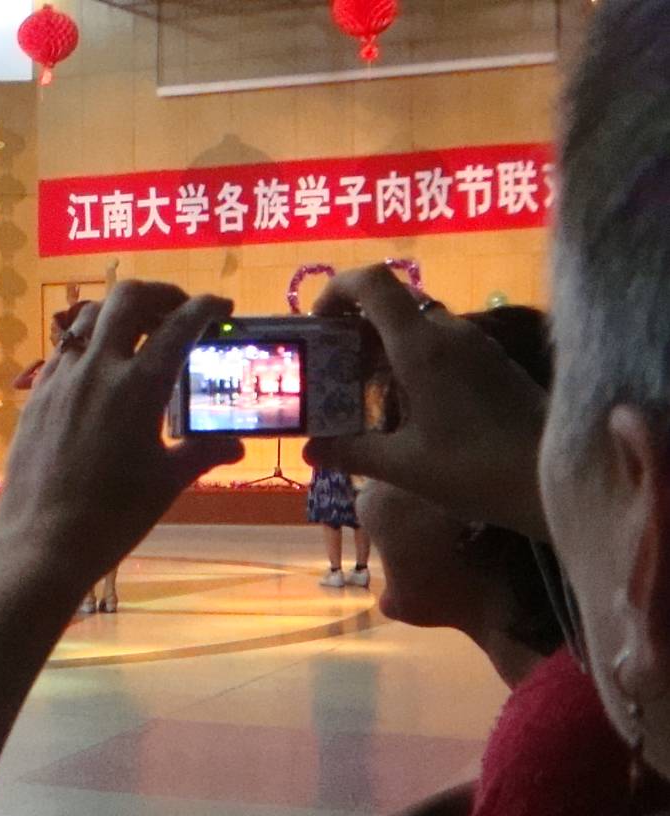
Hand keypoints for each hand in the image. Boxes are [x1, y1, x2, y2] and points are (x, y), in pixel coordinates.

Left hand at [0, 283, 243, 590]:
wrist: (42, 543)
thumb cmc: (113, 518)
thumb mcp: (167, 483)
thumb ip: (201, 452)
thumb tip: (236, 445)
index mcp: (139, 386)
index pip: (180, 325)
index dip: (206, 308)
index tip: (221, 308)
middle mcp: (97, 369)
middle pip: (127, 299)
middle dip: (159, 294)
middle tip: (178, 310)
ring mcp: (60, 380)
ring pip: (88, 319)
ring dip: (118, 315)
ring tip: (137, 334)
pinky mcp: (35, 397)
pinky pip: (62, 353)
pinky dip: (87, 347)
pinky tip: (97, 372)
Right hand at [307, 264, 549, 537]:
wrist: (557, 479)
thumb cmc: (476, 470)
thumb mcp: (403, 467)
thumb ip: (351, 452)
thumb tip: (311, 450)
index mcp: (421, 347)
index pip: (372, 284)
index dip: (336, 290)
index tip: (315, 325)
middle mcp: (448, 334)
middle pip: (390, 306)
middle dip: (351, 330)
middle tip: (327, 370)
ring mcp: (474, 346)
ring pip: (414, 328)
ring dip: (380, 349)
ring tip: (358, 393)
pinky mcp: (490, 363)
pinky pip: (438, 346)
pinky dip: (408, 362)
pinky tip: (401, 406)